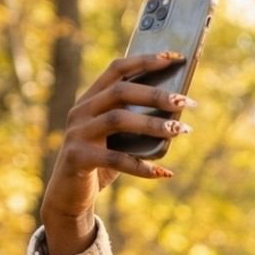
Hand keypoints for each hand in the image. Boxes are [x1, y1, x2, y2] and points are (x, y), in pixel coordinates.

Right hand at [40, 51, 193, 253]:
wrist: (69, 197)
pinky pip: (115, 160)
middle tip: (185, 100)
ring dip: (153, 124)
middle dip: (156, 94)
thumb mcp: (118, 140)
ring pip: (118, 120)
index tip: (174, 58)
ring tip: (180, 130)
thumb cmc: (100, 164)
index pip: (117, 69)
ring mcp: (77, 133)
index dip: (145, 60)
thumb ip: (136, 125)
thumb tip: (177, 116)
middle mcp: (81, 110)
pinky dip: (142, 166)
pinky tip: (163, 172)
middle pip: (120, 92)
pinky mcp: (78, 158)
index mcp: (91, 98)